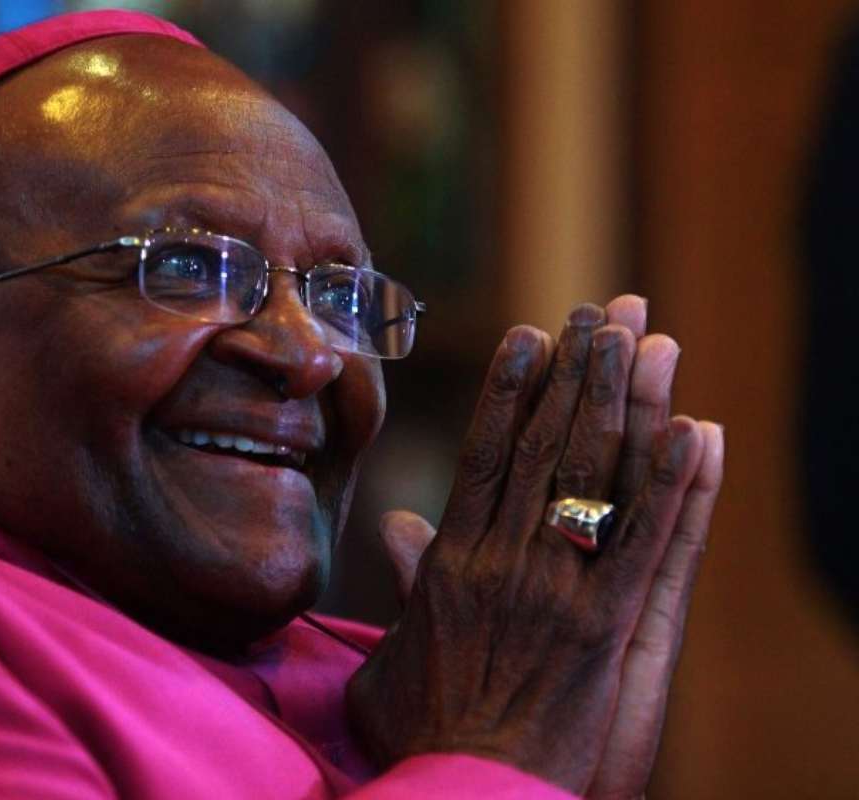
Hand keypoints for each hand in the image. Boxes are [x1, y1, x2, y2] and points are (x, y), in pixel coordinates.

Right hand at [347, 296, 723, 796]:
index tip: (534, 334)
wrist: (462, 794)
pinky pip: (645, 546)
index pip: (485, 454)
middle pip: (544, 447)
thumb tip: (395, 525)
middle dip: (578, 372)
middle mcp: (501, 561)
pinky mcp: (604, 631)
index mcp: (451, 564)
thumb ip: (402, 583)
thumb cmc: (420, 732)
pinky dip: (672, 486)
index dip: (511, 388)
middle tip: (605, 309)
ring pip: (590, 477)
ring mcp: (553, 591)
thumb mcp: (390, 655)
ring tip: (645, 338)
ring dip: (622, 402)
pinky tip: (695, 432)